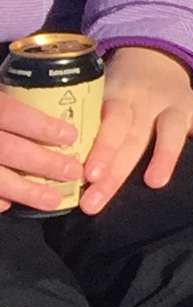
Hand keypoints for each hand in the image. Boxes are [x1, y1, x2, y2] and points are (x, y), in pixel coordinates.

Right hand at [0, 81, 91, 212]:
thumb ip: (8, 101)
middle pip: (5, 148)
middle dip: (41, 162)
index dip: (39, 125)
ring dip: (23, 190)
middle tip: (72, 171)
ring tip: (53, 199)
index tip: (70, 136)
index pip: (9, 112)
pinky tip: (8, 204)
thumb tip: (54, 103)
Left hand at [78, 46, 192, 215]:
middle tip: (97, 201)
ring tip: (155, 183)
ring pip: (173, 128)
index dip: (101, 148)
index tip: (87, 176)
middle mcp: (149, 100)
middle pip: (134, 135)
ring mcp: (176, 106)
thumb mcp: (97, 94)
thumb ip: (87, 123)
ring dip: (165, 155)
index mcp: (119, 96)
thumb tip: (56, 167)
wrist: (153, 58)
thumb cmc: (116, 91)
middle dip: (116, 170)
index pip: (111, 122)